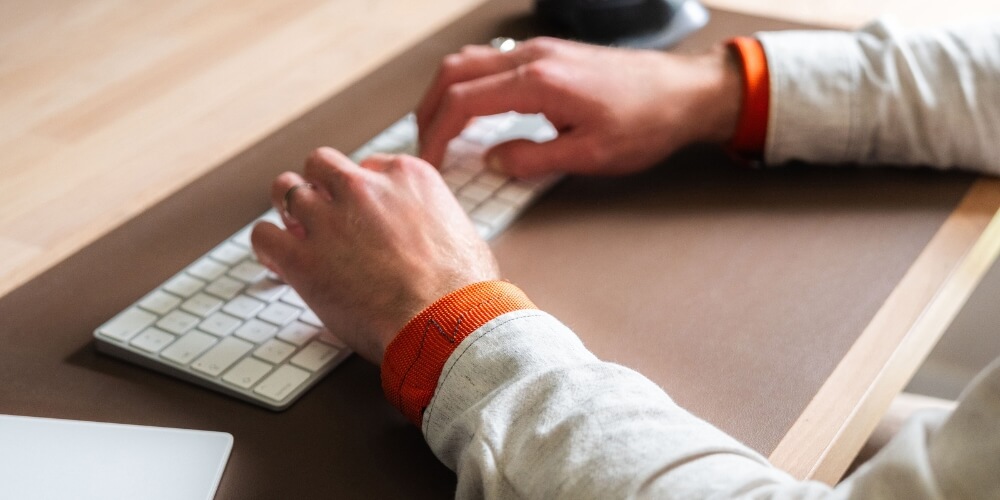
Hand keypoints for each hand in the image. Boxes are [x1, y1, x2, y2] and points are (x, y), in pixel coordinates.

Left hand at [251, 148, 498, 363]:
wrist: (447, 322)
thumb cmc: (464, 291)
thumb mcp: (461, 233)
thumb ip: (432, 221)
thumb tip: (427, 236)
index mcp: (407, 177)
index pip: (368, 165)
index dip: (360, 191)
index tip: (359, 210)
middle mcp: (364, 187)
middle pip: (321, 165)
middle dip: (319, 187)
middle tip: (322, 214)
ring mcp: (329, 219)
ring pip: (285, 189)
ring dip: (287, 209)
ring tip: (293, 230)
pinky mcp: (301, 257)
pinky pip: (263, 235)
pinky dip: (267, 247)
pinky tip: (277, 262)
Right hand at [417, 37, 742, 176]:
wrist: (684, 93)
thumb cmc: (647, 121)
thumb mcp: (589, 155)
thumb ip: (533, 160)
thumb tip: (493, 161)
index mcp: (538, 81)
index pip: (464, 102)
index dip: (436, 135)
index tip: (429, 162)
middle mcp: (533, 57)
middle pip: (455, 72)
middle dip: (429, 109)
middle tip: (424, 145)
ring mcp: (540, 51)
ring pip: (470, 61)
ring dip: (446, 93)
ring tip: (440, 129)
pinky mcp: (550, 55)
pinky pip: (492, 61)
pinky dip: (470, 84)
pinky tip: (474, 109)